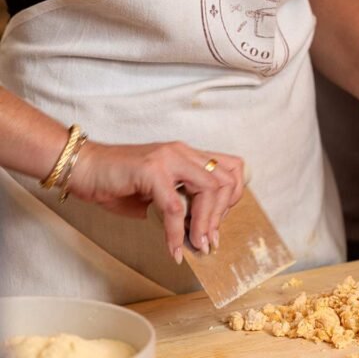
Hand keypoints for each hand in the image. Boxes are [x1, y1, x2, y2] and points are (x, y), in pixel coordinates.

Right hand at [68, 141, 244, 262]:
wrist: (82, 167)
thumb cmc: (115, 180)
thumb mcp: (157, 190)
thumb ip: (180, 202)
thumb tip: (199, 229)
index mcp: (187, 155)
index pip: (231, 168)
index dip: (233, 197)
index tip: (219, 222)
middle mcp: (182, 152)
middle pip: (226, 180)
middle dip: (223, 214)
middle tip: (210, 239)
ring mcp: (168, 159)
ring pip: (208, 190)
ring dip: (206, 224)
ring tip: (198, 245)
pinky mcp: (152, 171)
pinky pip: (175, 207)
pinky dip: (177, 233)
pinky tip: (174, 249)